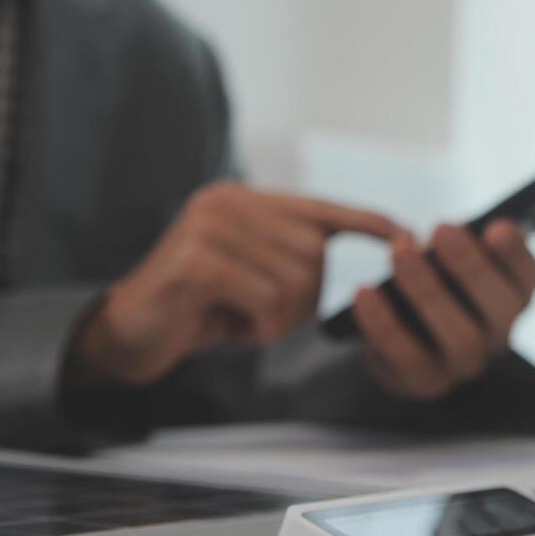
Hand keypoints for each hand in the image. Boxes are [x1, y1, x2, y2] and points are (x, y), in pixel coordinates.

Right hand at [74, 182, 396, 384]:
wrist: (127, 335)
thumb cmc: (200, 310)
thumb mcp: (254, 275)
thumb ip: (292, 256)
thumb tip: (361, 251)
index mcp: (246, 199)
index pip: (322, 207)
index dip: (367, 222)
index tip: (407, 234)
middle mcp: (229, 200)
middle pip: (315, 256)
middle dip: (302, 301)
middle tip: (259, 317)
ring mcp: (210, 226)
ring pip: (295, 281)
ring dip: (278, 319)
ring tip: (239, 319)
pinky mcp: (198, 261)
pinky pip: (267, 300)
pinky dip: (259, 327)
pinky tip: (228, 327)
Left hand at [348, 219, 534, 399]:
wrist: (397, 334)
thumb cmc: (434, 283)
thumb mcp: (456, 255)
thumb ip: (478, 234)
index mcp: (513, 296)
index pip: (530, 278)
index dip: (516, 254)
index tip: (496, 226)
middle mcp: (499, 334)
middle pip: (500, 309)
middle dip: (471, 267)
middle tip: (441, 229)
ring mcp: (464, 363)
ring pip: (461, 337)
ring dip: (428, 291)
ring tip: (400, 251)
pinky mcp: (425, 383)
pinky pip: (407, 357)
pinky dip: (383, 322)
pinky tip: (363, 291)